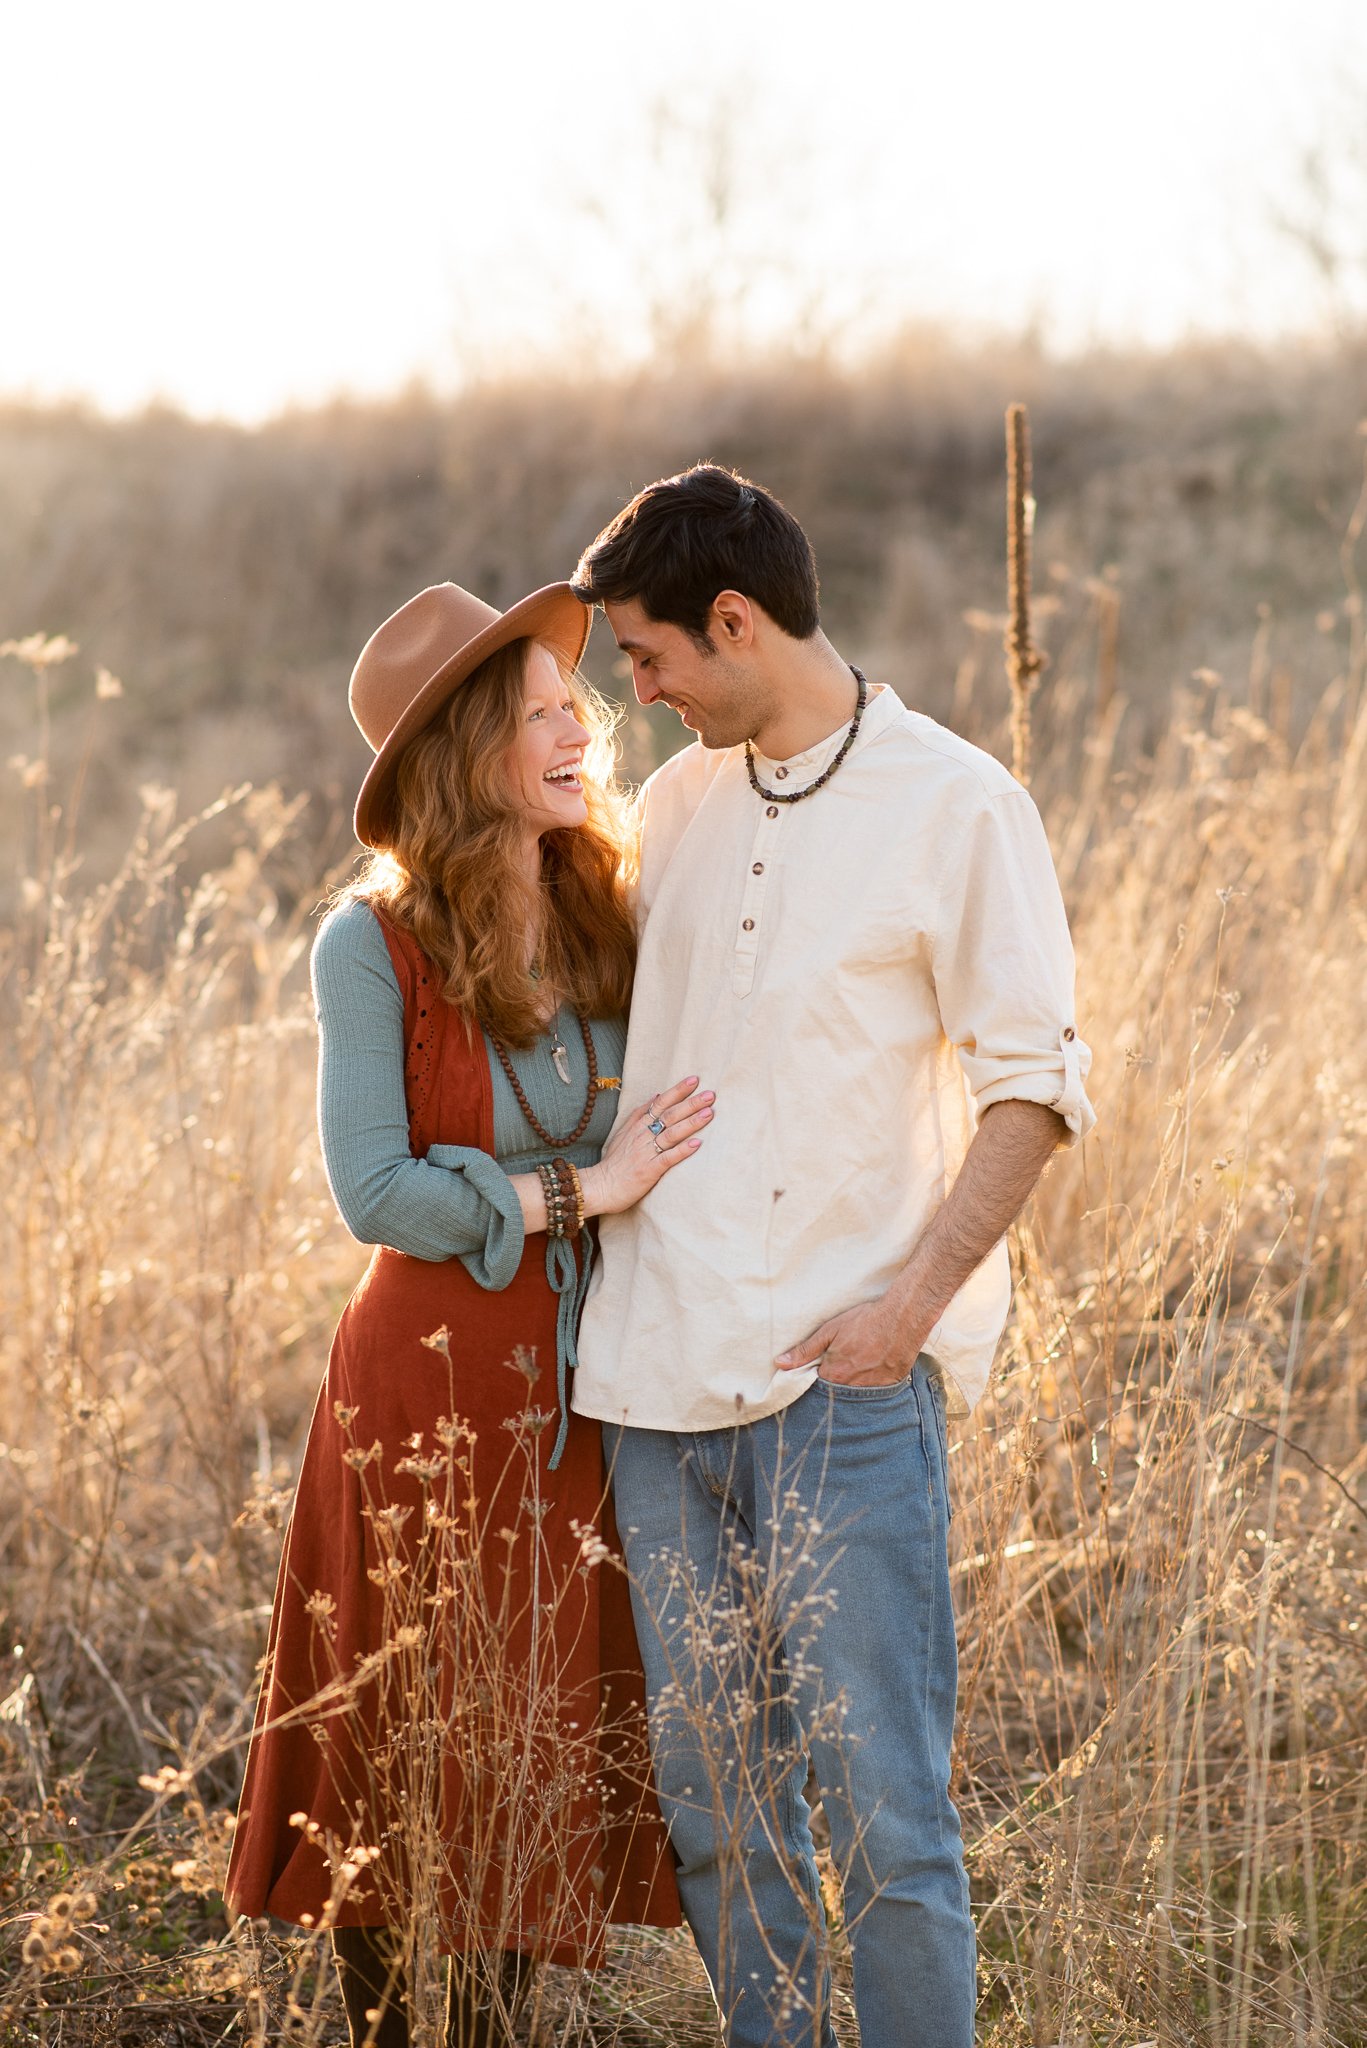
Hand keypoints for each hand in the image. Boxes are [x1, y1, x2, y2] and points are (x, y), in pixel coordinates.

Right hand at [582, 1075, 713, 1216]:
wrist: (600, 1186)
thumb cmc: (615, 1162)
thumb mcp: (622, 1133)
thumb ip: (639, 1114)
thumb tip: (656, 1096)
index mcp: (638, 1126)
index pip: (661, 1103)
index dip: (678, 1091)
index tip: (695, 1080)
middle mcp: (643, 1136)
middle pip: (670, 1115)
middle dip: (691, 1103)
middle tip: (710, 1094)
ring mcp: (646, 1152)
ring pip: (671, 1134)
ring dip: (691, 1123)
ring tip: (709, 1113)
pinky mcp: (649, 1170)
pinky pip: (668, 1158)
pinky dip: (682, 1150)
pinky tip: (697, 1144)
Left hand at [774, 1297, 923, 1387]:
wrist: (902, 1318)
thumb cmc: (864, 1322)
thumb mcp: (830, 1331)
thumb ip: (805, 1351)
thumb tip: (780, 1364)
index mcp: (834, 1375)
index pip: (817, 1388)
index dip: (817, 1379)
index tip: (820, 1371)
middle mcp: (852, 1387)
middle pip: (837, 1394)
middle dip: (835, 1384)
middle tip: (843, 1366)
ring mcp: (873, 1389)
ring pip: (856, 1395)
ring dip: (853, 1386)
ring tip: (859, 1366)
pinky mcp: (890, 1386)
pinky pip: (876, 1393)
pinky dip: (871, 1384)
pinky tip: (873, 1369)